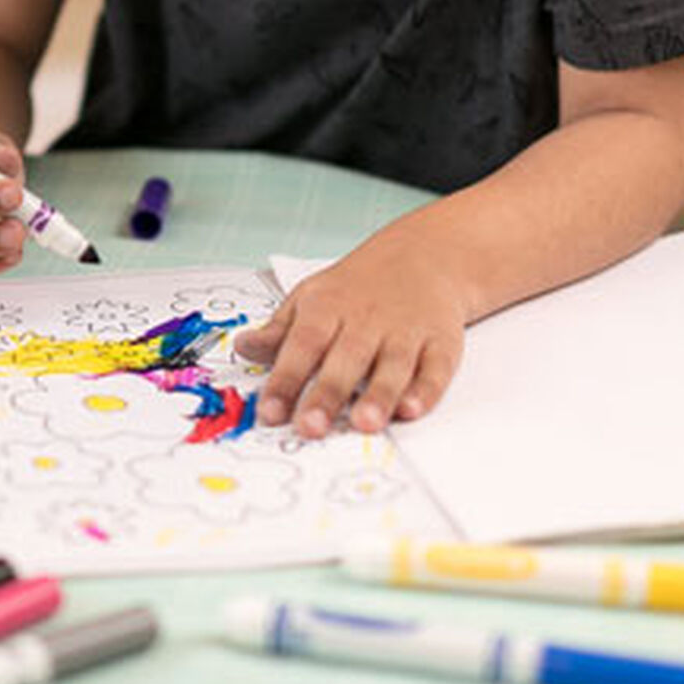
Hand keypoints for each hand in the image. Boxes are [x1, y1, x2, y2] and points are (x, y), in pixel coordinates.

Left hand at [234, 236, 465, 437]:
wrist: (424, 256)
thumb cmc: (358, 287)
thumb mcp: (311, 298)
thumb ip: (279, 331)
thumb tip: (242, 347)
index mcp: (328, 309)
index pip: (302, 345)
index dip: (284, 380)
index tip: (269, 413)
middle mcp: (367, 320)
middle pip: (345, 359)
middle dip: (328, 394)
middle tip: (311, 427)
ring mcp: (405, 331)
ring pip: (392, 365)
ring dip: (379, 395)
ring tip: (364, 423)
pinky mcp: (440, 342)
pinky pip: (434, 368)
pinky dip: (426, 389)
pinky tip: (412, 408)